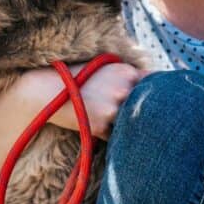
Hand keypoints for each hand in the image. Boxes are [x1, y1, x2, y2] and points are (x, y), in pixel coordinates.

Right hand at [21, 62, 145, 139]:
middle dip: (139, 110)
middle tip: (134, 114)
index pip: (155, 83)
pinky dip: (107, 134)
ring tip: (109, 120)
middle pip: (145, 106)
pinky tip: (94, 125)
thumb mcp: (104, 68)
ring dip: (125, 125)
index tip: (158, 98)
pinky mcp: (101, 126)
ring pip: (130, 123)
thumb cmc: (75, 77)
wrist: (45, 90)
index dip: (157, 91)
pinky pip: (113, 136)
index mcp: (126, 72)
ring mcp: (113, 109)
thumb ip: (126, 77)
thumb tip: (150, 87)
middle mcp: (123, 90)